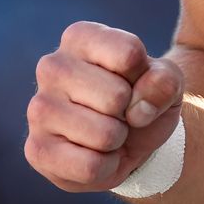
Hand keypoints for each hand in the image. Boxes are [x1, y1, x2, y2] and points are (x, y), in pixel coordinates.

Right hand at [26, 21, 186, 192]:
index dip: (144, 76)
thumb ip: (164, 81)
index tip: (134, 80)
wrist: (128, 140)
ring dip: (117, 140)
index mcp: (79, 37)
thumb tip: (138, 109)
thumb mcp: (166, 80)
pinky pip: (89, 166)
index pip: (128, 54)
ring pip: (104, 134)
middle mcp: (51, 66)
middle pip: (116, 96)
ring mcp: (39, 108)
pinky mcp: (36, 149)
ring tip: (108, 132)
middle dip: (130, 112)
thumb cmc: (142, 97)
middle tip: (119, 113)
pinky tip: (94, 154)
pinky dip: (105, 166)